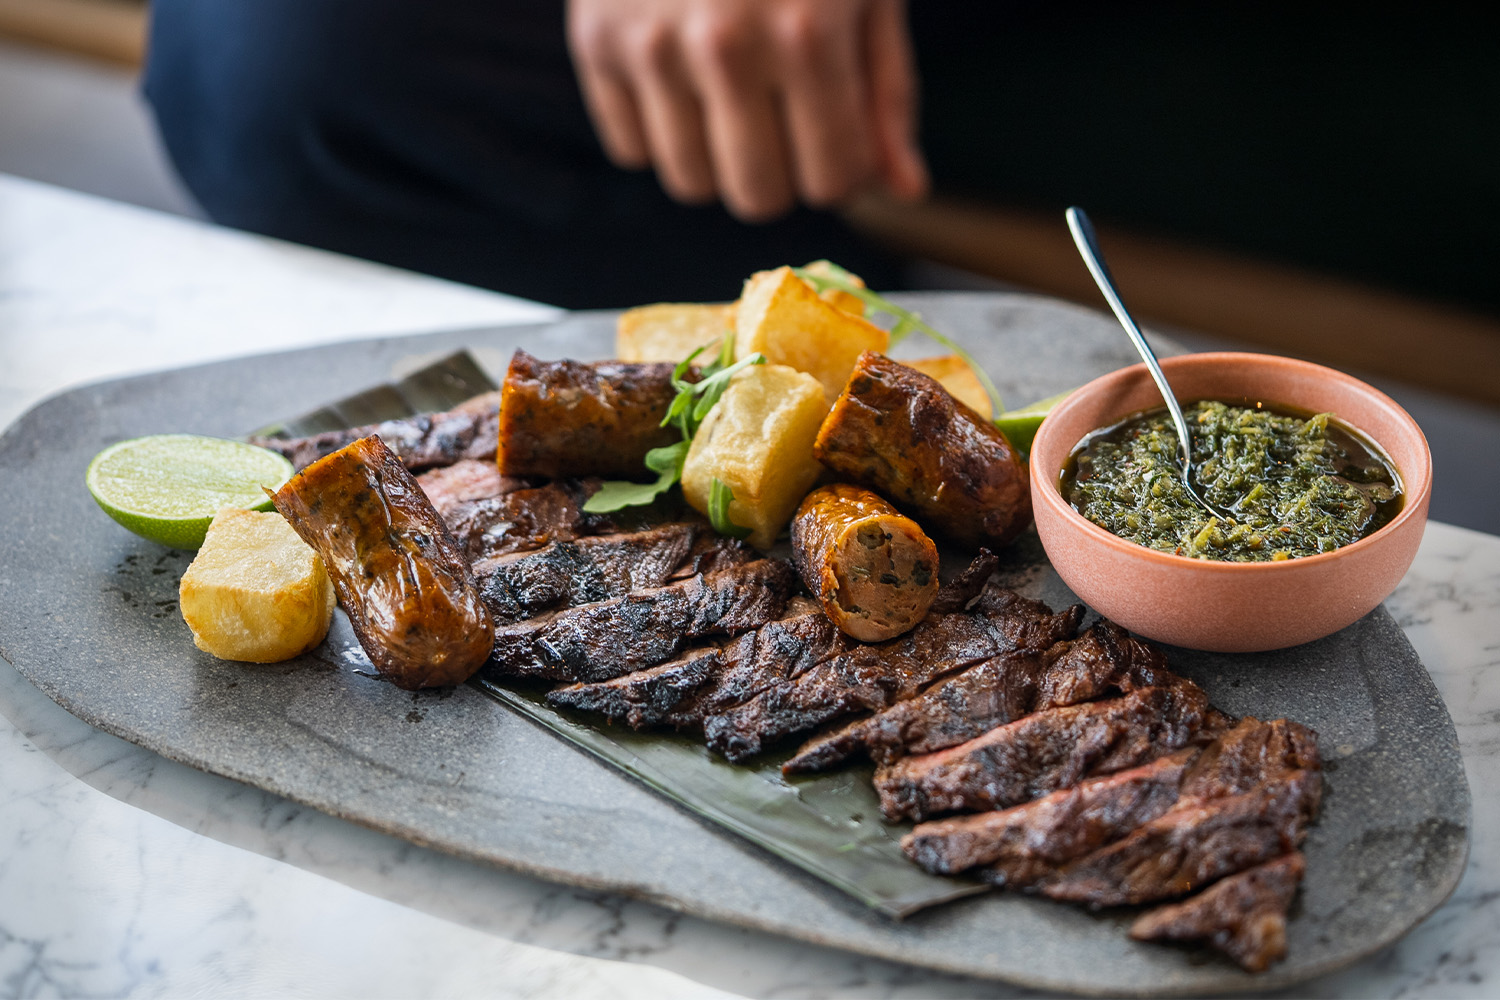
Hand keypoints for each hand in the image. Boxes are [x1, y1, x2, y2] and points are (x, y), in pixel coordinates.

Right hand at [567, 0, 927, 221]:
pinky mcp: (595, 39)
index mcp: (808, 35)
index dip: (841, 168)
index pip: (832, 180)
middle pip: (758, 196)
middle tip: (782, 120)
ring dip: (716, 155)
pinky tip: (678, 72)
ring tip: (729, 95)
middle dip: (781, 173)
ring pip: (690, 182)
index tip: (836, 135)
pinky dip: (659, 125)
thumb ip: (886, 91)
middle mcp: (724, 47)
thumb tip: (903, 191)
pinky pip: (630, 148)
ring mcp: (651, 45)